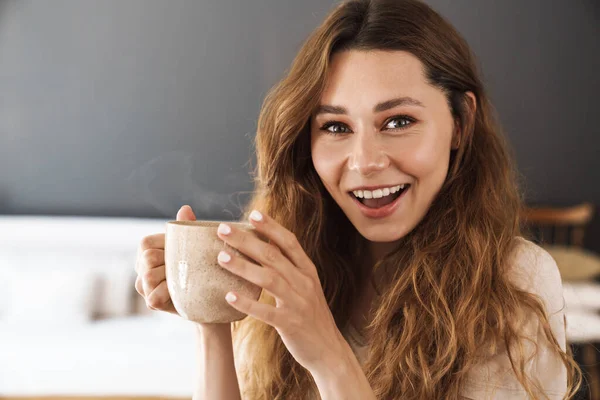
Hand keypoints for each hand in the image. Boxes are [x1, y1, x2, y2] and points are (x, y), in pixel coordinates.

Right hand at [134, 205, 196, 314]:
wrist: (212, 293)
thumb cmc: (200, 264)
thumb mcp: (194, 245)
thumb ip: (187, 228)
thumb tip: (185, 208)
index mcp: (148, 249)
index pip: (146, 243)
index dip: (164, 246)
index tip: (181, 251)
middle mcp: (142, 267)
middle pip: (147, 258)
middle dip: (168, 262)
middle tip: (185, 267)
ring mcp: (145, 286)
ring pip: (148, 277)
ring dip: (169, 278)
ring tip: (184, 279)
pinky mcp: (152, 302)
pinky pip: (153, 297)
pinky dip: (167, 294)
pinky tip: (180, 292)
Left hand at [215, 210, 346, 371]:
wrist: (328, 350)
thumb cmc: (310, 316)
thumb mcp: (306, 287)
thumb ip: (289, 269)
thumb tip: (264, 248)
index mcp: (308, 271)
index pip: (289, 242)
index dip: (271, 227)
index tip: (253, 214)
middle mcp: (304, 283)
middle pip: (273, 255)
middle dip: (246, 240)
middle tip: (222, 230)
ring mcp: (298, 303)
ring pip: (268, 279)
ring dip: (243, 266)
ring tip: (221, 258)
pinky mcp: (290, 324)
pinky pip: (266, 311)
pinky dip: (247, 303)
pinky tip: (229, 296)